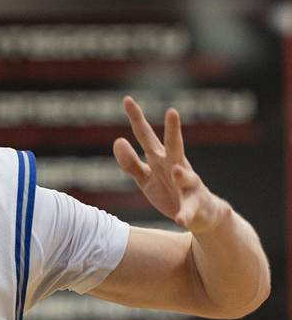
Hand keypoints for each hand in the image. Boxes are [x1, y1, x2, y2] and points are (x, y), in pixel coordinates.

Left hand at [113, 96, 229, 235]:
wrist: (200, 216)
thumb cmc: (169, 190)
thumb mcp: (145, 178)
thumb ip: (130, 162)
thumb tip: (117, 141)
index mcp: (161, 158)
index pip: (146, 136)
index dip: (136, 118)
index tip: (127, 99)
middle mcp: (176, 166)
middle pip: (173, 146)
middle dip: (173, 130)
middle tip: (172, 112)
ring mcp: (188, 186)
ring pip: (187, 177)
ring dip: (181, 174)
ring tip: (175, 171)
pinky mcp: (195, 207)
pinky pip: (188, 211)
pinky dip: (184, 215)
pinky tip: (179, 220)